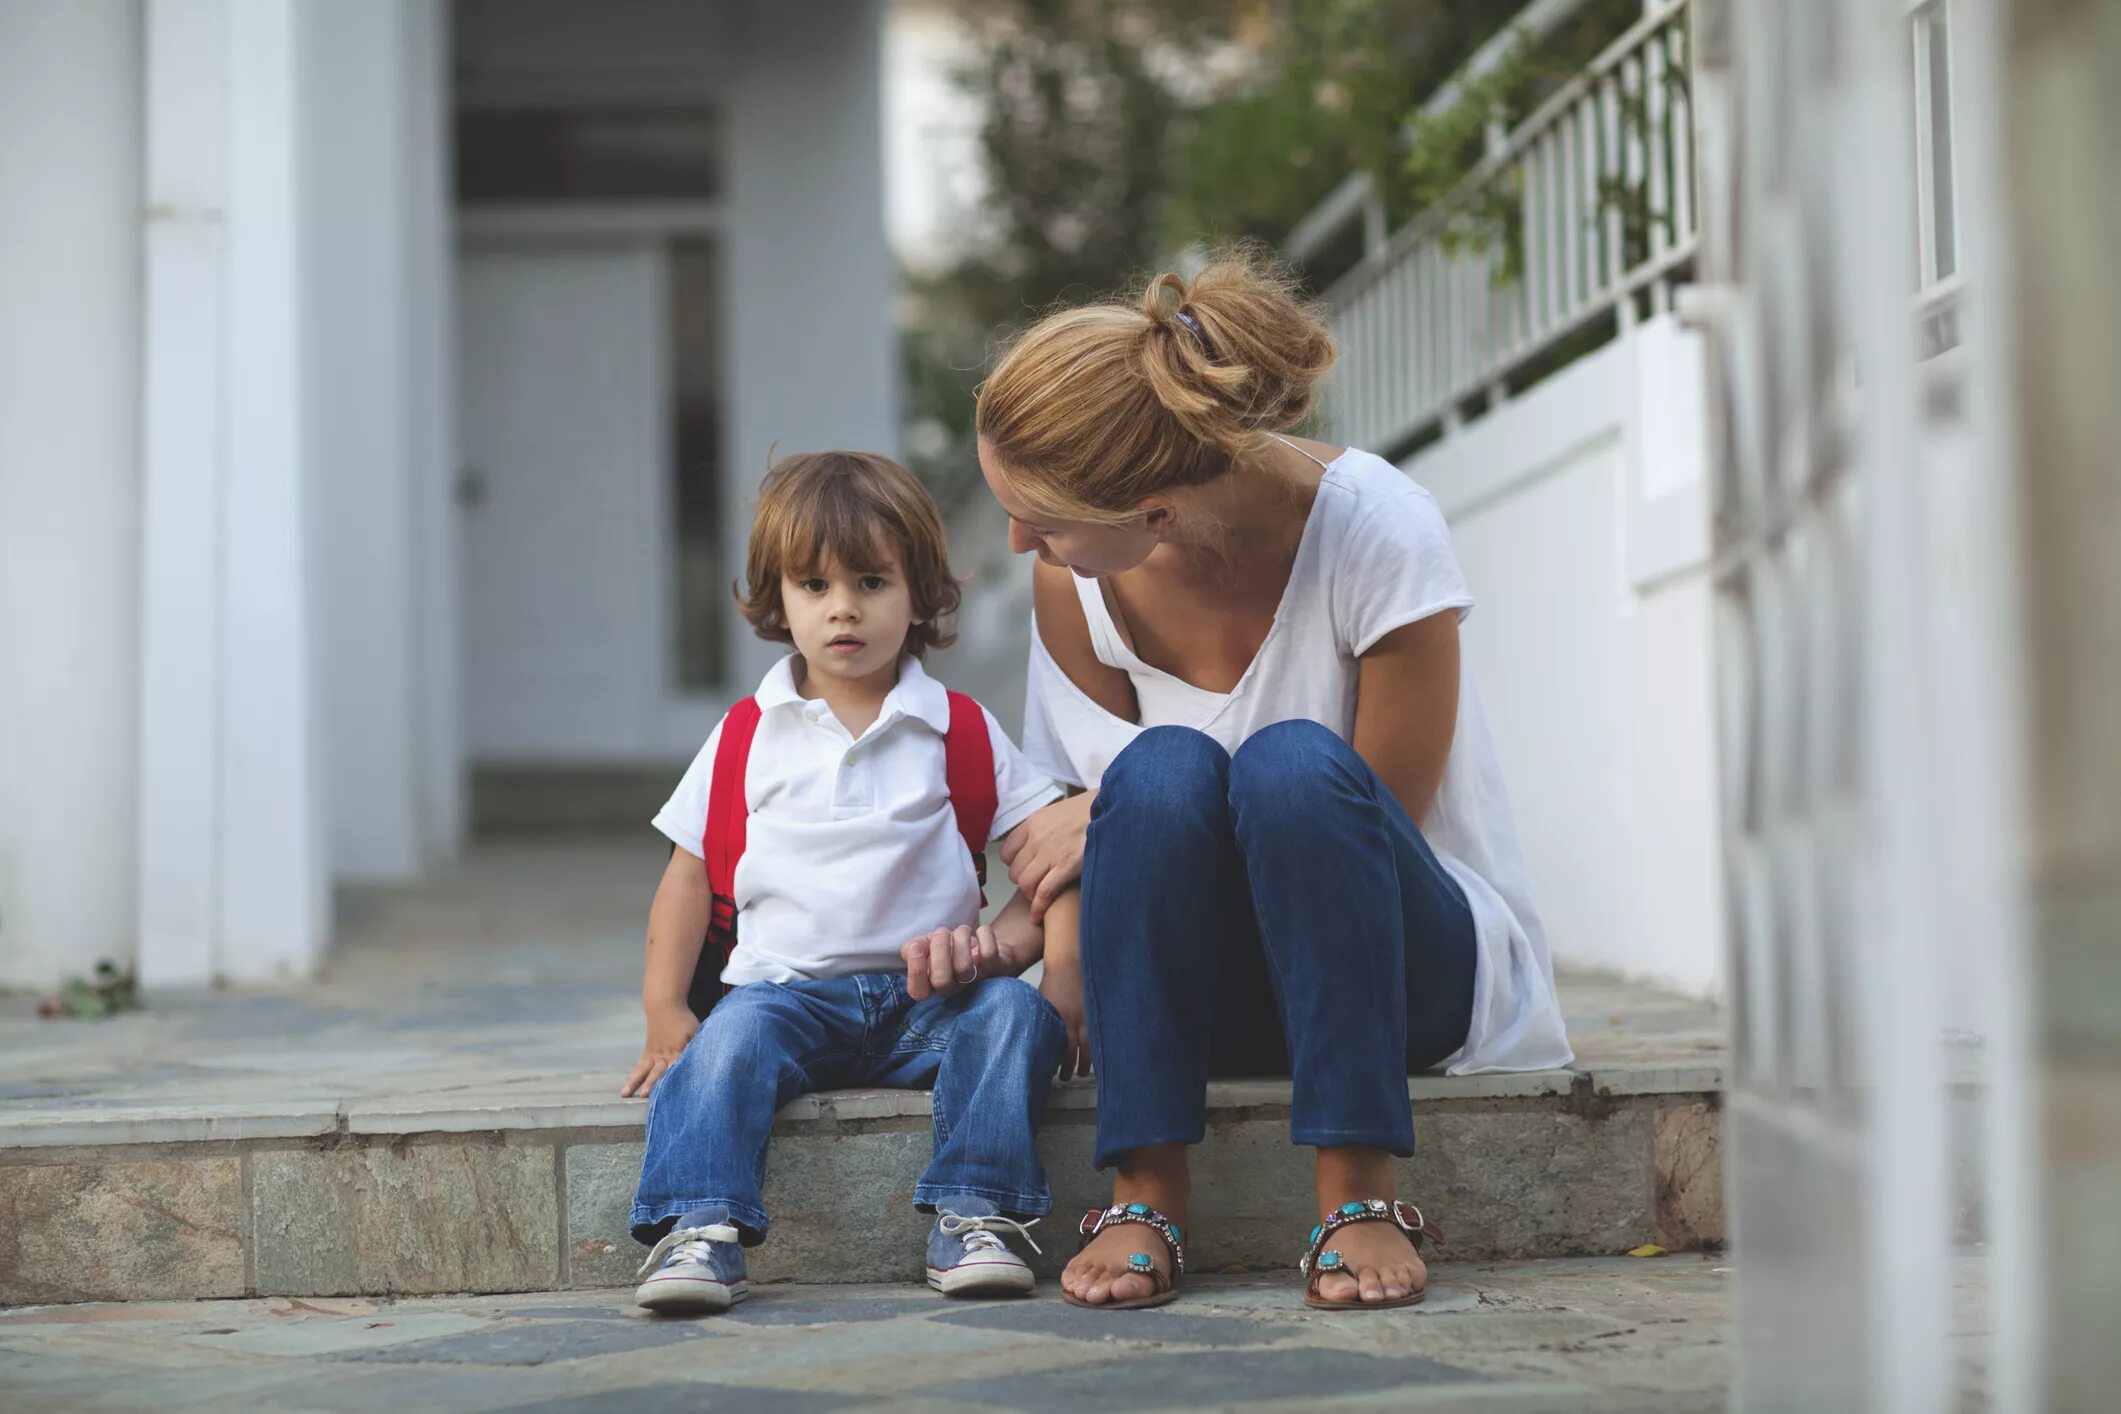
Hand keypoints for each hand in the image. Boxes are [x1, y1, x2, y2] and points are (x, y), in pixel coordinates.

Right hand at [621, 1003, 698, 1097]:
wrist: (665, 1006)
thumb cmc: (684, 1020)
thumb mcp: (695, 1031)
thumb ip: (698, 1046)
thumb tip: (704, 1061)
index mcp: (678, 1050)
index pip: (675, 1067)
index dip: (673, 1079)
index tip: (670, 1092)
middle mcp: (663, 1054)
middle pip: (656, 1071)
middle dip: (651, 1083)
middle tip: (644, 1095)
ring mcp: (653, 1054)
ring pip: (642, 1070)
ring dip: (634, 1082)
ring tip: (625, 1094)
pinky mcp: (648, 1052)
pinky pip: (639, 1066)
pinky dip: (633, 1076)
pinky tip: (627, 1087)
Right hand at [902, 924, 999, 1000]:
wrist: (986, 944)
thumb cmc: (952, 948)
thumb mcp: (928, 945)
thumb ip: (914, 947)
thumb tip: (914, 948)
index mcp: (933, 984)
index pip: (919, 992)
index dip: (915, 972)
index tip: (916, 947)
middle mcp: (954, 988)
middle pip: (941, 981)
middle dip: (938, 950)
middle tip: (942, 932)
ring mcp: (977, 981)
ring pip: (964, 967)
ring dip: (960, 938)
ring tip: (962, 930)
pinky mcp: (997, 970)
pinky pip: (989, 954)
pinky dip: (984, 935)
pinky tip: (981, 931)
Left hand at [1000, 792, 1092, 923]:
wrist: (1113, 809)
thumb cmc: (1089, 810)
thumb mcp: (1058, 812)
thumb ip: (1043, 829)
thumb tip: (1037, 846)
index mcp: (1033, 823)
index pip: (1006, 852)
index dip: (1014, 865)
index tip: (1025, 869)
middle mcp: (1037, 838)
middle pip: (1015, 871)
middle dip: (1023, 882)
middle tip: (1036, 885)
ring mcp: (1050, 853)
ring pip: (1025, 883)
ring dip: (1030, 895)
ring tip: (1040, 898)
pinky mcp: (1067, 867)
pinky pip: (1044, 893)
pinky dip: (1038, 907)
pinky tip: (1037, 917)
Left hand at [1039, 952, 1090, 1079]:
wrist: (1070, 965)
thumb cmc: (1052, 983)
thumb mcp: (1040, 1001)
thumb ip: (1039, 1019)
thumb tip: (1029, 1036)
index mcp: (1055, 1019)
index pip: (1054, 1047)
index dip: (1053, 1062)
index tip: (1049, 1072)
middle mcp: (1071, 1022)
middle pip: (1071, 1052)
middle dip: (1068, 1067)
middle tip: (1065, 1078)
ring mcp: (1086, 1019)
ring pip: (1088, 1047)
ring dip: (1085, 1062)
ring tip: (1082, 1073)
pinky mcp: (1096, 1015)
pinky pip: (1098, 1036)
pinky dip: (1097, 1047)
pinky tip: (1098, 1056)